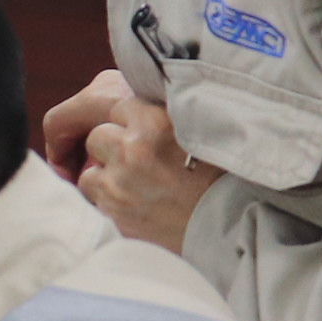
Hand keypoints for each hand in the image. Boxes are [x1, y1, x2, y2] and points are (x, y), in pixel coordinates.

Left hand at [43, 71, 221, 253]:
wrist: (229, 224)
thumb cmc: (221, 176)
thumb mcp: (201, 128)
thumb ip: (165, 112)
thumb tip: (142, 95)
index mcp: (159, 120)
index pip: (120, 108)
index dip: (131, 123)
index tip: (147, 137)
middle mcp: (135, 146)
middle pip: (99, 135)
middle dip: (114, 147)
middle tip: (142, 162)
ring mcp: (120, 179)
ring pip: (91, 165)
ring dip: (107, 172)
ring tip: (139, 183)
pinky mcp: (112, 207)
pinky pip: (91, 191)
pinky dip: (105, 195)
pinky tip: (133, 200)